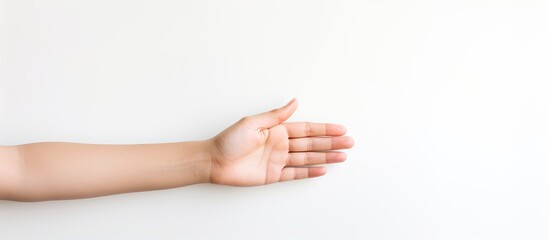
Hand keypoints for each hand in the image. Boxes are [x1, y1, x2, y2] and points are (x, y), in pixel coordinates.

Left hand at [208, 99, 353, 185]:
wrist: (214, 161)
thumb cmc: (229, 140)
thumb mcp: (253, 122)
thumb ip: (276, 115)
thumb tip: (294, 102)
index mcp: (277, 130)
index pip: (306, 129)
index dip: (324, 129)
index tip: (340, 128)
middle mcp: (280, 144)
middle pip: (311, 144)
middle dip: (331, 143)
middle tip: (349, 142)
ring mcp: (278, 160)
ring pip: (307, 158)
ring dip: (325, 157)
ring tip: (342, 156)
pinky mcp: (273, 175)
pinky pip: (295, 173)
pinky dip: (309, 172)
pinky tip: (323, 169)